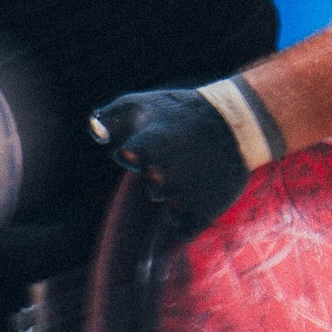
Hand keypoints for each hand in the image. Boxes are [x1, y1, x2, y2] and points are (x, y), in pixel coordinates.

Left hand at [88, 87, 251, 234]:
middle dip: (162, 170)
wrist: (238, 125)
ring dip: (178, 189)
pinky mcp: (200, 216)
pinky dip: (191, 214)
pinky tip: (203, 190)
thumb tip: (93, 131)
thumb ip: (110, 118)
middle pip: (150, 183)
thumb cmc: (184, 112)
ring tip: (197, 166)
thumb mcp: (143, 104)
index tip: (158, 139)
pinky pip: (182, 228)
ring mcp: (180, 198)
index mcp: (144, 148)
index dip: (138, 150)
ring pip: (167, 202)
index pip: (126, 157)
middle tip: (183, 152)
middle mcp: (160, 176)